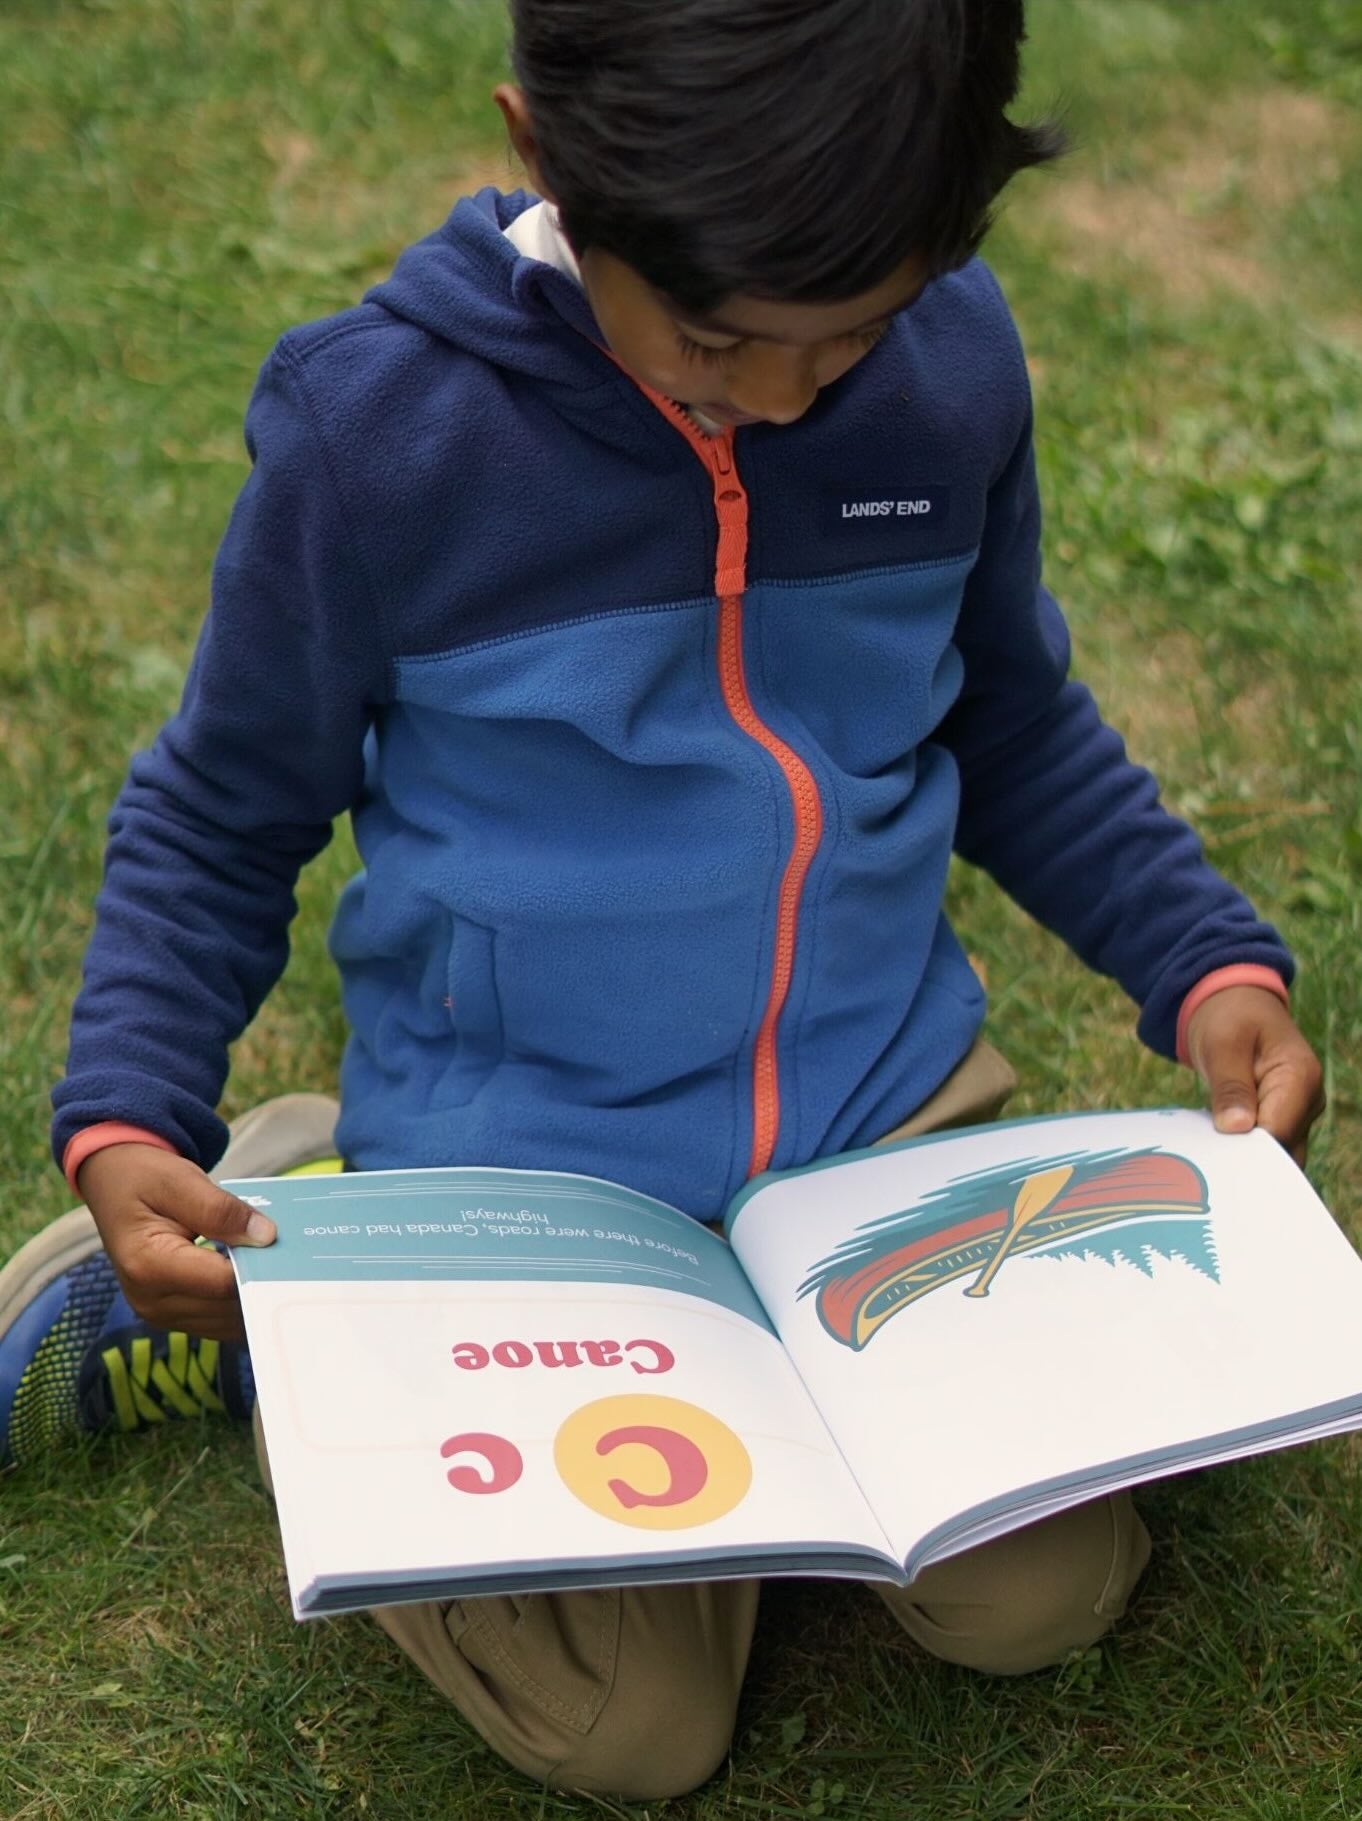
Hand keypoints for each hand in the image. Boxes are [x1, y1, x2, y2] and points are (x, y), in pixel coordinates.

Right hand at [76, 1143, 276, 1341]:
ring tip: (276, 1266)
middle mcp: (150, 1300)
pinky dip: (238, 1302)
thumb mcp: (181, 1181)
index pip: (221, 1283)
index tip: (290, 1252)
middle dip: (260, 1284)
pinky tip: (255, 1276)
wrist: (114, 1182)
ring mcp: (158, 1313)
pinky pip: (216, 1320)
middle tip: (294, 1260)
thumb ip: (221, 1210)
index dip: (259, 1268)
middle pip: (226, 1308)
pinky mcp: (169, 1314)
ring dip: (252, 1297)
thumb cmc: (144, 1177)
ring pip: (225, 1322)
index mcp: (148, 1266)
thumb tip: (266, 1236)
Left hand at [1183, 986, 1324, 1165]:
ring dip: (1241, 1156)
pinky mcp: (1282, 1118)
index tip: (1214, 1161)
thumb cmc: (1229, 1017)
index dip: (1247, 1152)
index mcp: (1300, 1078)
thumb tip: (1238, 1128)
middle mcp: (1308, 1101)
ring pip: (1275, 1154)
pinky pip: (1264, 1146)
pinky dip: (1241, 1148)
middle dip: (1245, 1161)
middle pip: (1282, 1151)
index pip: (1278, 1134)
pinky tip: (1214, 1147)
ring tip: (1206, 1156)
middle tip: (1205, 1168)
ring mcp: (1298, 1112)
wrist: (1234, 1003)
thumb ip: (1230, 1086)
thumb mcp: (1221, 1044)